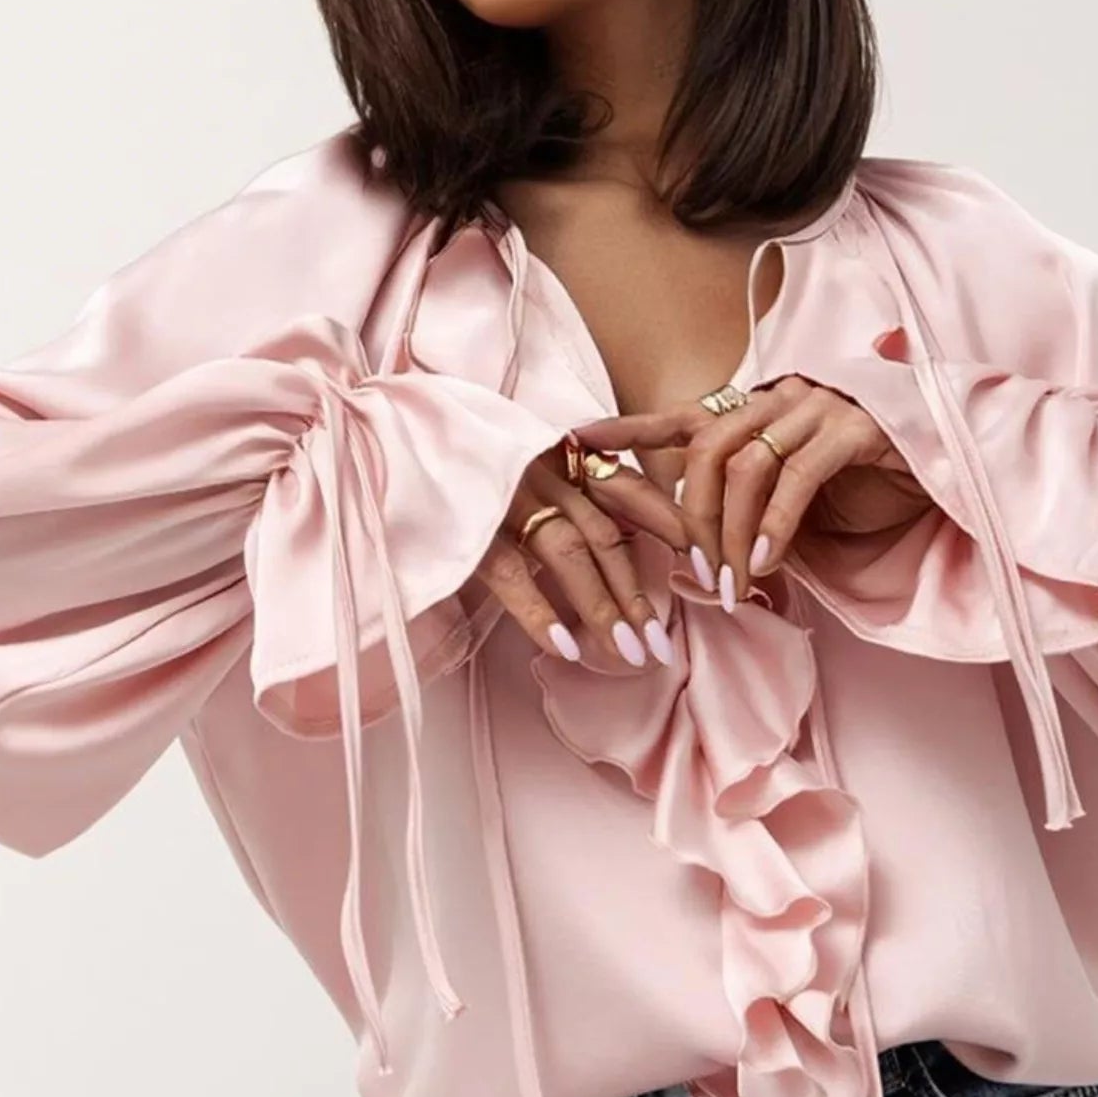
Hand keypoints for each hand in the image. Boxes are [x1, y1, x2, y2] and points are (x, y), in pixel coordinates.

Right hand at [467, 434, 687, 664]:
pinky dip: (540, 612)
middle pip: (606, 536)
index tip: (707, 569)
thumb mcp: (525, 469)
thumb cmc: (466, 469)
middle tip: (660, 647)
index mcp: (563, 456)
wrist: (391, 442)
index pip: (631, 492)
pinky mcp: (469, 524)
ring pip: (570, 553)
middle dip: (637, 595)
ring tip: (627, 655)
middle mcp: (542, 471)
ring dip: (603, 609)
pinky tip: (565, 647)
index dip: (673, 529)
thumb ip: (571, 501)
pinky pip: (512, 572)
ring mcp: (506, 495)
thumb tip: (617, 556)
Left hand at [572, 375, 932, 607]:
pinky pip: (797, 475)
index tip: (576, 442)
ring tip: (734, 583)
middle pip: (707, 448)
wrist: (947, 467)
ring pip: (746, 465)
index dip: (628, 431)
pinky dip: (776, 523)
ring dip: (732, 533)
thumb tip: (698, 563)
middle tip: (697, 574)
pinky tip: (768, 560)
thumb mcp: (791, 506)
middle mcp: (782, 398)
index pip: (681, 419)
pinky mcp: (857, 427)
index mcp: (760, 411)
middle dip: (692, 518)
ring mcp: (820, 406)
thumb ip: (747, 515)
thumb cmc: (865, 490)